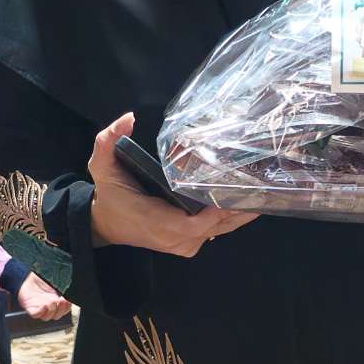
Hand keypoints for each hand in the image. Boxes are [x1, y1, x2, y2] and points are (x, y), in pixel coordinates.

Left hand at [17, 273, 70, 320]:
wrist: (29, 274)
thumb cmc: (42, 278)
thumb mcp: (56, 283)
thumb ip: (63, 289)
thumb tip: (70, 294)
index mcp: (55, 301)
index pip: (63, 311)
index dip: (66, 308)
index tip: (68, 301)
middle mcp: (47, 306)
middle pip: (56, 315)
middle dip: (61, 309)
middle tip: (62, 301)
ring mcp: (39, 308)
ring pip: (46, 317)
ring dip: (51, 311)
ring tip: (53, 302)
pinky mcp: (30, 307)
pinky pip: (35, 314)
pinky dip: (41, 312)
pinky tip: (44, 306)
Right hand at [87, 113, 254, 256]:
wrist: (105, 224)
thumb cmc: (109, 194)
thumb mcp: (101, 165)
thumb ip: (108, 140)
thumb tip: (127, 118)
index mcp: (154, 220)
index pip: (193, 224)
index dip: (215, 212)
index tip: (233, 191)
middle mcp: (171, 238)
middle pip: (214, 227)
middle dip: (236, 207)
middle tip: (259, 183)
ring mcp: (181, 245)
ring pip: (218, 231)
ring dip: (238, 213)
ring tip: (261, 190)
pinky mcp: (187, 245)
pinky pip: (214, 233)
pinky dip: (230, 219)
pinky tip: (247, 201)